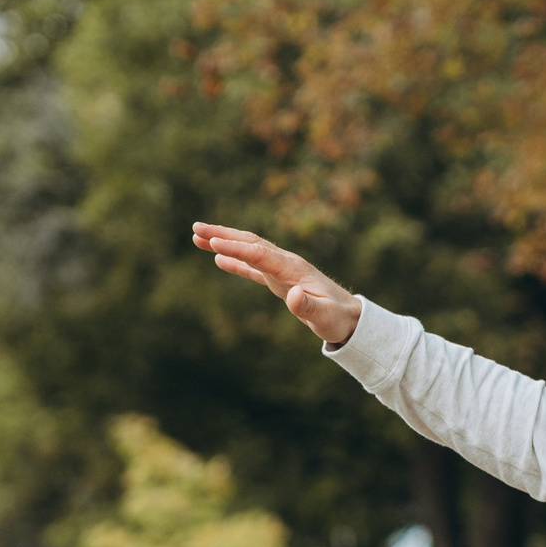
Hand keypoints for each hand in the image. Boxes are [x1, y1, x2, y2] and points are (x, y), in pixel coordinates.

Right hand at [191, 222, 363, 347]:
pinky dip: (234, 260)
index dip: (236, 249)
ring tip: (197, 236)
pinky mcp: (279, 278)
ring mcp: (281, 269)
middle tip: (196, 228)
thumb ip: (307, 307)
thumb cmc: (337, 318)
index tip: (213, 243)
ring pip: (248, 250)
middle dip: (223, 234)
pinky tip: (216, 258)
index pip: (259, 254)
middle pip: (250, 242)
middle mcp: (286, 263)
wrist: (349, 317)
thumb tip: (292, 296)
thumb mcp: (324, 317)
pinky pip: (252, 265)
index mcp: (293, 268)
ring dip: (224, 242)